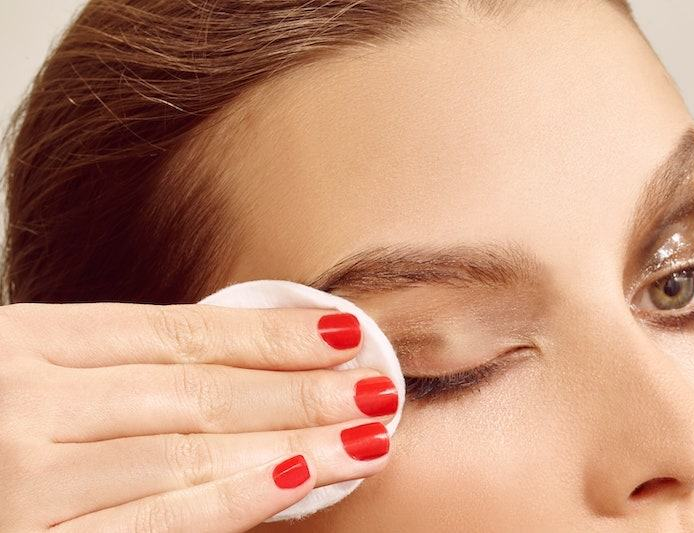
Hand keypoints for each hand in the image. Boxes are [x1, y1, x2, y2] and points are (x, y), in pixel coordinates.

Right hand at [0, 302, 396, 531]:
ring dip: (292, 445)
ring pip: (189, 454)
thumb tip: (247, 369)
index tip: (340, 332)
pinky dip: (234, 500)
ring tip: (365, 435)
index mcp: (27, 342)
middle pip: (197, 391)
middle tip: (376, 385)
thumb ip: (121, 374)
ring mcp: (25, 482)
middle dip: (299, 390)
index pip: (177, 332)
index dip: (268, 334)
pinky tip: (299, 483)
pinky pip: (157, 523)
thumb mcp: (34, 374)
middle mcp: (24, 405)